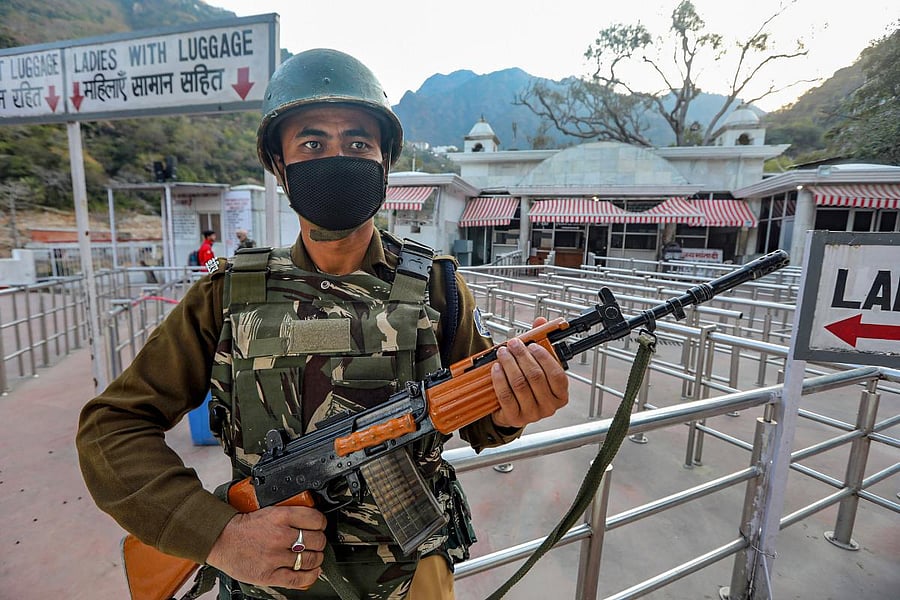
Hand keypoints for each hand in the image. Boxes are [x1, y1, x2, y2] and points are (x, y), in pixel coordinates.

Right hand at [206, 505, 327, 589]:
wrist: (220, 539)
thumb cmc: (242, 525)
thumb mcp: (268, 509)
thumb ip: (289, 513)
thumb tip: (309, 516)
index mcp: (280, 516)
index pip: (315, 519)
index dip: (321, 523)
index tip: (319, 526)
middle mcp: (279, 536)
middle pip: (316, 540)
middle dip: (319, 540)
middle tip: (316, 541)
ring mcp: (275, 557)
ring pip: (311, 559)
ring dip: (317, 557)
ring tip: (313, 555)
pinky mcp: (269, 574)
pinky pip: (298, 578)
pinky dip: (310, 576)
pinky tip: (312, 571)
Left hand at [490, 317, 568, 428]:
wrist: (511, 411)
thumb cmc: (528, 386)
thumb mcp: (538, 367)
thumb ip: (540, 344)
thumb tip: (540, 321)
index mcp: (560, 394)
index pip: (557, 374)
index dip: (544, 357)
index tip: (533, 345)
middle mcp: (549, 406)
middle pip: (536, 377)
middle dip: (522, 357)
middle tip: (513, 344)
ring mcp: (532, 414)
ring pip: (520, 384)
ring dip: (509, 365)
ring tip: (503, 353)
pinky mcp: (515, 417)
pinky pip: (506, 396)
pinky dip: (499, 380)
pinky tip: (496, 369)